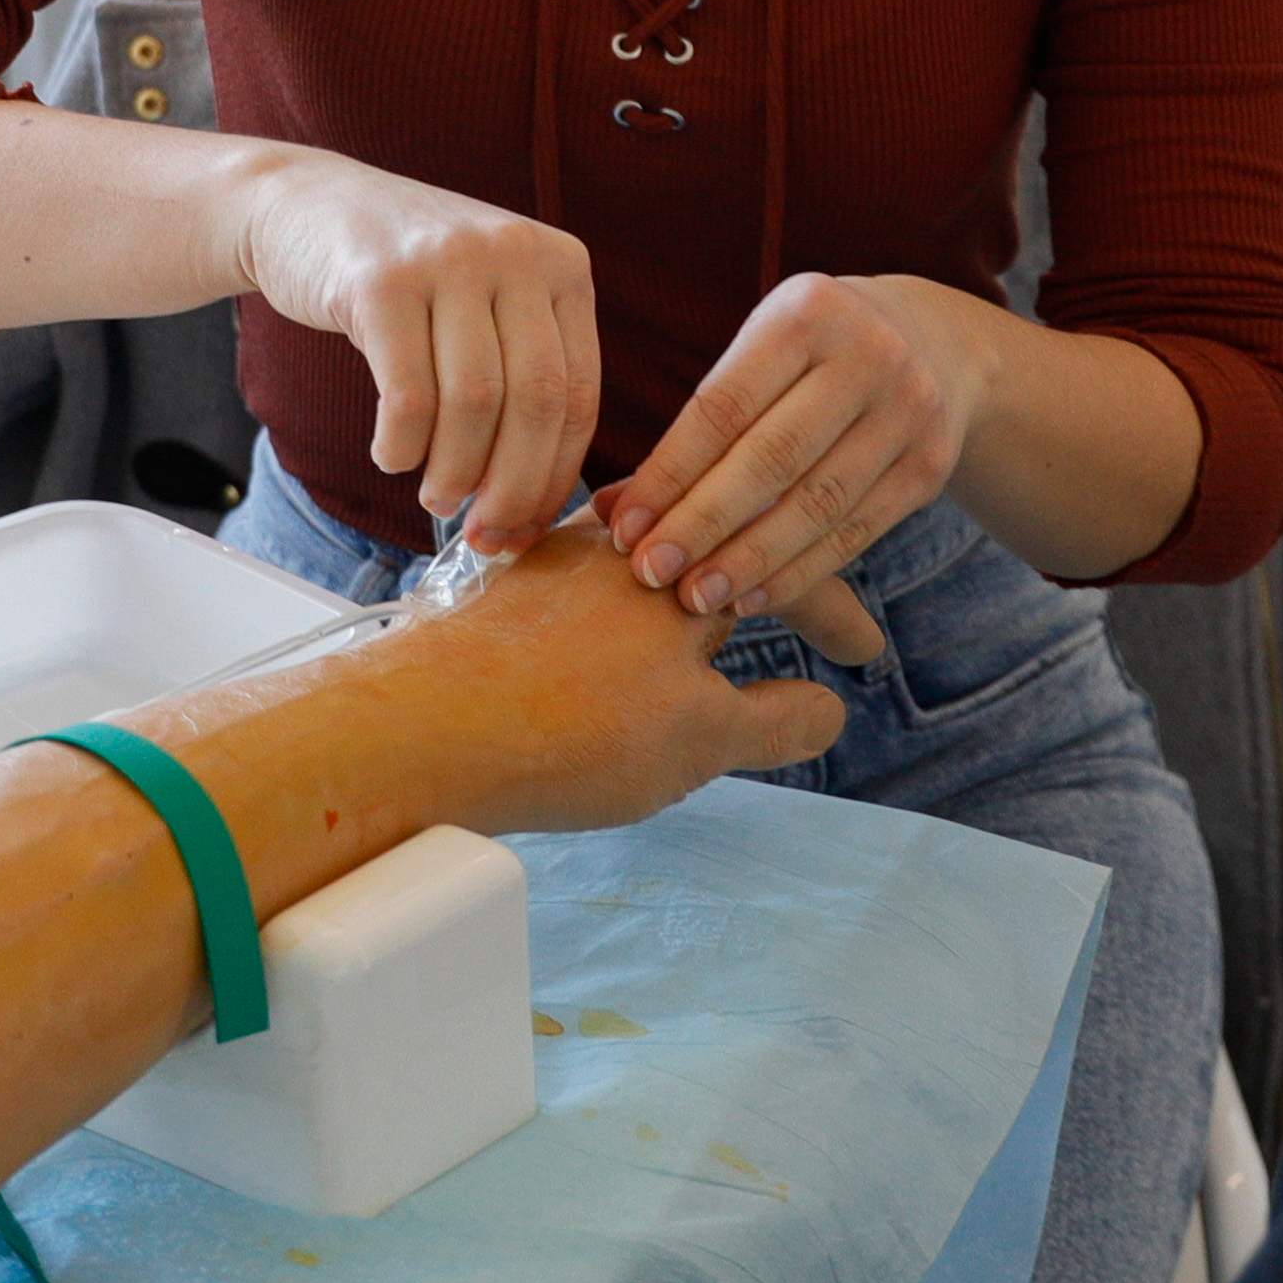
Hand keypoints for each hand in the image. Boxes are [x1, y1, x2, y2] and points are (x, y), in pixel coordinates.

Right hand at [224, 148, 598, 546]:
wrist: (305, 206)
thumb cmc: (405, 280)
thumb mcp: (486, 303)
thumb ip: (520, 377)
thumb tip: (532, 504)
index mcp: (561, 265)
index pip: (579, 393)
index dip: (554, 475)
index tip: (524, 525)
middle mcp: (515, 252)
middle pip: (536, 402)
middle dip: (511, 486)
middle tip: (482, 531)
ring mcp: (449, 259)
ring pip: (475, 404)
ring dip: (454, 472)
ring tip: (434, 496)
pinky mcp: (382, 280)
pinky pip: (407, 395)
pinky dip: (402, 447)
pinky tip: (391, 456)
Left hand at [381, 524, 857, 828]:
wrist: (419, 726)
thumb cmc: (571, 726)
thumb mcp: (703, 739)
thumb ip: (774, 721)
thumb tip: (829, 710)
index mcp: (683, 560)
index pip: (781, 571)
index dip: (832, 614)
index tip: (863, 650)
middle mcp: (617, 543)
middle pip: (711, 559)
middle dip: (763, 596)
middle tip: (799, 638)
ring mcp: (549, 566)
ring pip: (644, 579)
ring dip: (687, 611)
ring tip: (711, 657)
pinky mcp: (496, 598)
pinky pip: (584, 605)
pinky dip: (620, 634)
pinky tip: (611, 676)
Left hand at [597, 270, 986, 654]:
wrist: (932, 343)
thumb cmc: (808, 357)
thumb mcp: (758, 356)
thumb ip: (693, 432)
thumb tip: (608, 512)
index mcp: (807, 312)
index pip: (722, 407)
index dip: (668, 474)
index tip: (622, 530)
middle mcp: (868, 355)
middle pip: (771, 459)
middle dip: (702, 524)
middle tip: (650, 575)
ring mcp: (909, 410)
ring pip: (816, 504)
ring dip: (748, 561)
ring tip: (694, 599)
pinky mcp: (931, 465)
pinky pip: (856, 531)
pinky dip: (799, 571)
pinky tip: (752, 597)